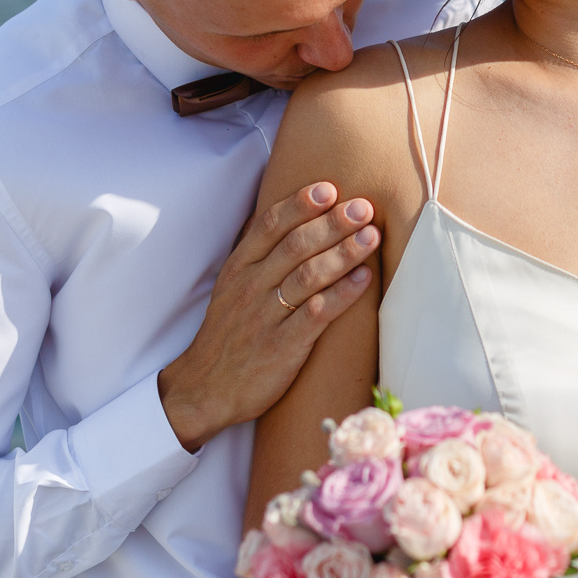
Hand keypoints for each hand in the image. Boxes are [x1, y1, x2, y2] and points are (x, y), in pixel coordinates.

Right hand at [157, 182, 377, 451]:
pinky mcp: (282, 346)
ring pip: (309, 275)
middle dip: (332, 223)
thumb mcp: (230, 288)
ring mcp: (266, 316)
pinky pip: (316, 314)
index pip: (269, 225)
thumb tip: (289, 220)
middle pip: (295, 245)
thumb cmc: (228, 335)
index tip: (329, 188)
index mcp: (238, 268)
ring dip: (344, 252)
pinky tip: (363, 279)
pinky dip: (342, 294)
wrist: (205, 389)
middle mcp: (250, 287)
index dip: (300, 204)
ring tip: (371, 236)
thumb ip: (257, 256)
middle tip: (363, 207)